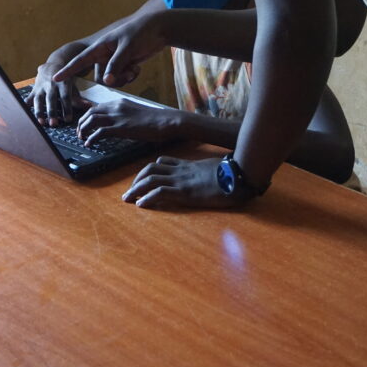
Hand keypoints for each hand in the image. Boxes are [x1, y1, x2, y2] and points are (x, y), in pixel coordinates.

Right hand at [31, 65, 89, 126]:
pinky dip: (27, 107)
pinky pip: (29, 98)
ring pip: (39, 100)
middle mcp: (51, 84)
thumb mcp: (72, 86)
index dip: (67, 108)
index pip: (65, 96)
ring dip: (39, 112)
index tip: (68, 120)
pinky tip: (26, 117)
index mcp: (63, 83)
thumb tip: (89, 107)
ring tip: (41, 123)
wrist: (52, 64)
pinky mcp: (33, 90)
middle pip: (51, 99)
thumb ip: (78, 98)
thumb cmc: (65, 80)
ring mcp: (41, 87)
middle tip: (54, 124)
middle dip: (52, 112)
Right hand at [53, 13, 167, 87]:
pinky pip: (120, 79)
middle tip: (128, 72)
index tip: (55, 79)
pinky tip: (137, 69)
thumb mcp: (127, 48)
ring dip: (122, 78)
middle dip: (113, 79)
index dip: (68, 70)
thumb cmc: (140, 33)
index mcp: (101, 46)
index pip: (81, 60)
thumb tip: (106, 82)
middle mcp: (105, 55)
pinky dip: (129, 76)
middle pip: (100, 77)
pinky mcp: (124, 65)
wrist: (158, 30)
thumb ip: (116, 65)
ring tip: (134, 69)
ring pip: (111, 80)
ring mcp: (114, 61)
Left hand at [77, 99, 181, 147]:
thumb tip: (116, 123)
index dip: (86, 116)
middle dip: (81, 123)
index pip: (96, 106)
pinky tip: (90, 144)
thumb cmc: (155, 120)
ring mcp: (118, 116)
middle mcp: (116, 106)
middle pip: (90, 112)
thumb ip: (124, 114)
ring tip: (82, 139)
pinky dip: (92, 138)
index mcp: (119, 102)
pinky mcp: (121, 128)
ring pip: (91, 120)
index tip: (83, 124)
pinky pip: (100, 132)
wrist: (166, 121)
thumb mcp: (135, 112)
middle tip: (80, 133)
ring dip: (83, 130)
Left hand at [122, 156, 239, 209]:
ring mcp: (181, 180)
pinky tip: (141, 205)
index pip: (162, 161)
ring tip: (128, 198)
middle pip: (151, 169)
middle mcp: (181, 170)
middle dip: (137, 179)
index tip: (141, 179)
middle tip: (129, 192)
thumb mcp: (216, 168)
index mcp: (187, 164)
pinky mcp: (185, 192)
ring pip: (151, 179)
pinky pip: (161, 192)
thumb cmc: (232, 173)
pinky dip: (148, 197)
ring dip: (136, 188)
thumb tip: (213, 175)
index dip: (148, 170)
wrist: (238, 175)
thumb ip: (208, 170)